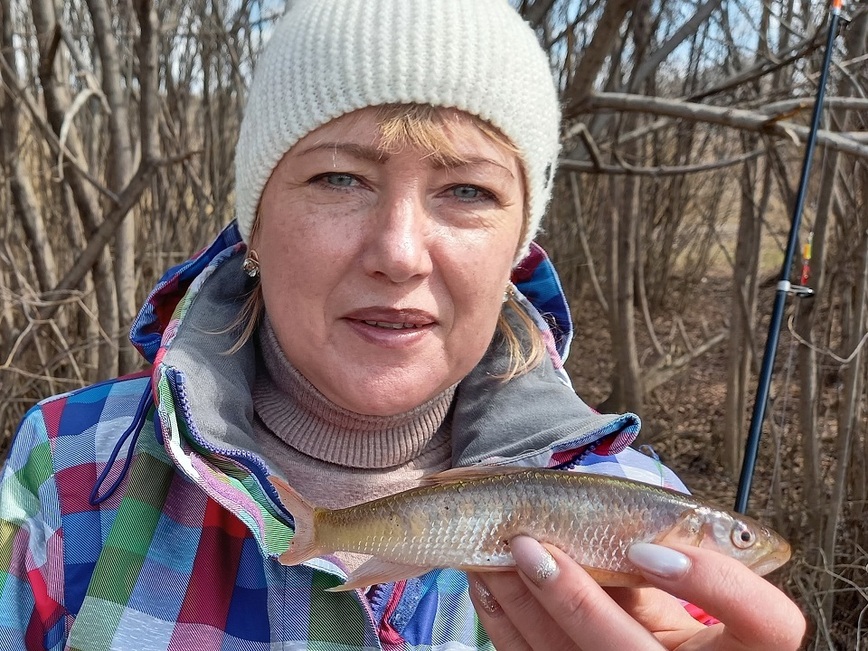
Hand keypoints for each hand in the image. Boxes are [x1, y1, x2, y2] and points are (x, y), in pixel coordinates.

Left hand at [468, 537, 804, 649]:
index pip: (767, 623)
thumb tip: (617, 509)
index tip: (649, 546)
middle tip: (529, 544)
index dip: (712, 583)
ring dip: (521, 602)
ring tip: (494, 551)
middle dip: (573, 599)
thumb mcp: (684, 593)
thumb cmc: (671, 621)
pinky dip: (506, 624)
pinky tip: (487, 584)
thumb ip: (669, 561)